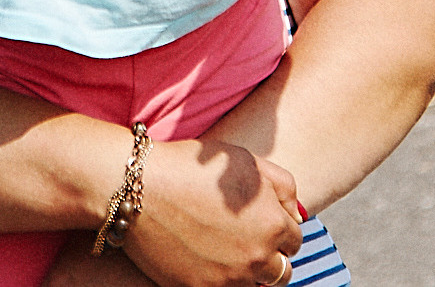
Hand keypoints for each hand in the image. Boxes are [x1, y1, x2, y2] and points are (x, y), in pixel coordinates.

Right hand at [120, 139, 302, 286]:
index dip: (278, 229)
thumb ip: (283, 187)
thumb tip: (295, 215)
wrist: (138, 186)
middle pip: (281, 273)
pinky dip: (216, 278)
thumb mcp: (246, 160)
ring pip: (252, 286)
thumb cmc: (190, 166)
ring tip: (219, 248)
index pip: (294, 241)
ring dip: (243, 271)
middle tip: (243, 240)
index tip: (260, 222)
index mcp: (273, 225)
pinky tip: (200, 256)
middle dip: (268, 257)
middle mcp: (256, 258)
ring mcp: (227, 279)